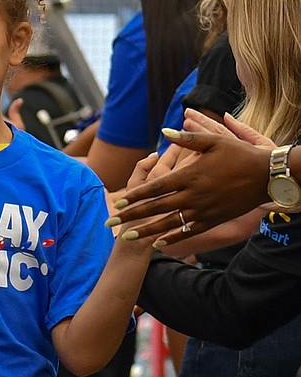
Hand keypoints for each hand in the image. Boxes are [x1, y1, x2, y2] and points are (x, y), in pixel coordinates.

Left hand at [106, 115, 272, 245]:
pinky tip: (158, 244)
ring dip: (146, 232)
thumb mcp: (214, 141)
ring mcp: (202, 210)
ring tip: (127, 238)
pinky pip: (188, 231)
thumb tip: (163, 132)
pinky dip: (172, 238)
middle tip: (110, 224)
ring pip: (168, 223)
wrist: (265, 177)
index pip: (155, 188)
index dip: (135, 196)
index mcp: (189, 175)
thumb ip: (187, 139)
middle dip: (131, 217)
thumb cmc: (239, 155)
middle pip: (155, 208)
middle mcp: (192, 195)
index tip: (118, 203)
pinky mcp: (212, 220)